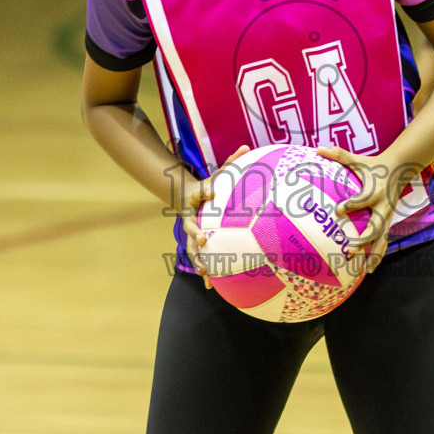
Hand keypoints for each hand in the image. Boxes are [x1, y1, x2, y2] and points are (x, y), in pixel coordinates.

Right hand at [179, 145, 249, 286]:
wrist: (188, 198)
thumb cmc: (207, 186)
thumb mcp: (215, 175)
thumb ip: (230, 163)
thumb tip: (245, 146)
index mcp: (193, 211)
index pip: (192, 221)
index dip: (196, 228)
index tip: (202, 235)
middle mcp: (190, 226)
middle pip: (190, 242)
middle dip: (196, 251)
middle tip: (203, 259)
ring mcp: (193, 237)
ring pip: (194, 254)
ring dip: (200, 266)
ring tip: (207, 280)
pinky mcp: (200, 245)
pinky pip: (204, 259)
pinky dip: (208, 272)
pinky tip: (215, 287)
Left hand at [316, 147, 411, 272]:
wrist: (400, 169)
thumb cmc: (374, 165)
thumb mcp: (358, 160)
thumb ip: (339, 155)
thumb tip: (318, 148)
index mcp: (374, 191)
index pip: (362, 199)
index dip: (351, 205)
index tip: (338, 210)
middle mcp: (382, 207)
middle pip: (375, 227)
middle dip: (364, 240)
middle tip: (349, 250)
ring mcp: (387, 216)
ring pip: (382, 239)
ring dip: (374, 255)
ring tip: (364, 271)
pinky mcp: (388, 222)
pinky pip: (383, 241)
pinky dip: (378, 255)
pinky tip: (369, 269)